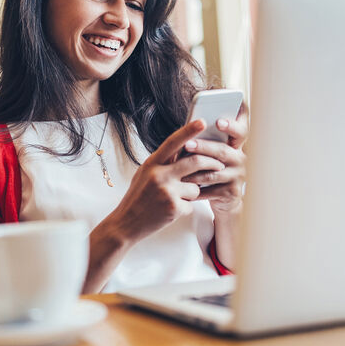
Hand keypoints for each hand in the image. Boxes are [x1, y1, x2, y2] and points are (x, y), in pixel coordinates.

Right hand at [108, 119, 226, 241]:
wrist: (125, 223)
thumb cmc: (137, 197)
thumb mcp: (145, 174)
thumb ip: (163, 162)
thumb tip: (184, 149)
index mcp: (152, 163)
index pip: (173, 142)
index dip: (189, 130)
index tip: (202, 122)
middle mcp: (159, 174)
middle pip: (195, 161)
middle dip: (211, 163)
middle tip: (219, 165)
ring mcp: (166, 191)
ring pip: (196, 187)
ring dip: (193, 193)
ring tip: (177, 198)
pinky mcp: (173, 208)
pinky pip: (191, 205)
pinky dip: (185, 208)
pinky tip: (171, 211)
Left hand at [181, 103, 247, 214]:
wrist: (223, 198)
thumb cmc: (212, 168)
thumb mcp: (213, 152)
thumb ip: (207, 139)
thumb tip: (189, 127)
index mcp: (236, 144)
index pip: (240, 130)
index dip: (232, 126)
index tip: (218, 122)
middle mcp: (240, 159)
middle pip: (223, 151)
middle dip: (204, 147)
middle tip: (188, 144)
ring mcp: (238, 176)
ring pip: (214, 173)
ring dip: (195, 171)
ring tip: (179, 168)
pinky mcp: (232, 192)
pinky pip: (211, 191)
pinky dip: (196, 190)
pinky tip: (183, 187)